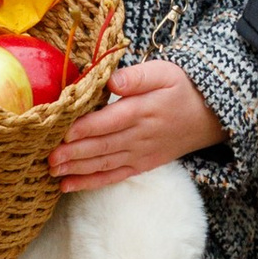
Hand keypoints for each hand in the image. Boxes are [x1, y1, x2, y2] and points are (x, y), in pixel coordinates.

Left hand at [51, 59, 227, 189]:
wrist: (210, 116)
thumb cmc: (182, 88)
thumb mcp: (164, 72)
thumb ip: (137, 76)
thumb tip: (112, 80)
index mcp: (143, 110)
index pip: (109, 121)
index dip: (85, 128)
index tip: (61, 132)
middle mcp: (139, 136)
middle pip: (101, 146)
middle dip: (73, 153)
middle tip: (47, 157)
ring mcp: (140, 154)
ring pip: (103, 164)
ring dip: (76, 169)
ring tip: (52, 172)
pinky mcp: (141, 165)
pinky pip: (113, 176)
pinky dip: (90, 183)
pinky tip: (69, 186)